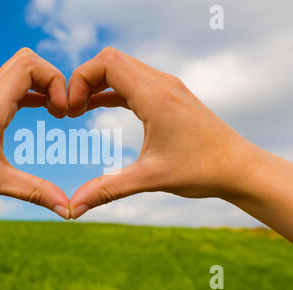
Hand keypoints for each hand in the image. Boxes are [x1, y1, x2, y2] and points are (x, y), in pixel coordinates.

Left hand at [0, 48, 69, 216]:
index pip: (29, 66)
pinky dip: (33, 93)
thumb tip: (67, 209)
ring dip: (43, 85)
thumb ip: (35, 192)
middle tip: (62, 110)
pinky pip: (13, 87)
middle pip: (27, 60)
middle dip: (53, 79)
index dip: (54, 81)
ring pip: (19, 70)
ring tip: (56, 112)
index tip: (62, 113)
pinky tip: (42, 111)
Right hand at [67, 47, 292, 240]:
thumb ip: (106, 190)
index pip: (107, 63)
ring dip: (97, 83)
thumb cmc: (201, 170)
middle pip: (110, 60)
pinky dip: (111, 90)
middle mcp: (161, 83)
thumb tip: (72, 208)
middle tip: (71, 110)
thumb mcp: (149, 179)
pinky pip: (132, 82)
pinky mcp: (169, 96)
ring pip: (121, 68)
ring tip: (79, 109)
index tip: (71, 109)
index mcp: (155, 96)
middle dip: (84, 79)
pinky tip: (98, 106)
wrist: (239, 168)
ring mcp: (167, 87)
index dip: (80, 79)